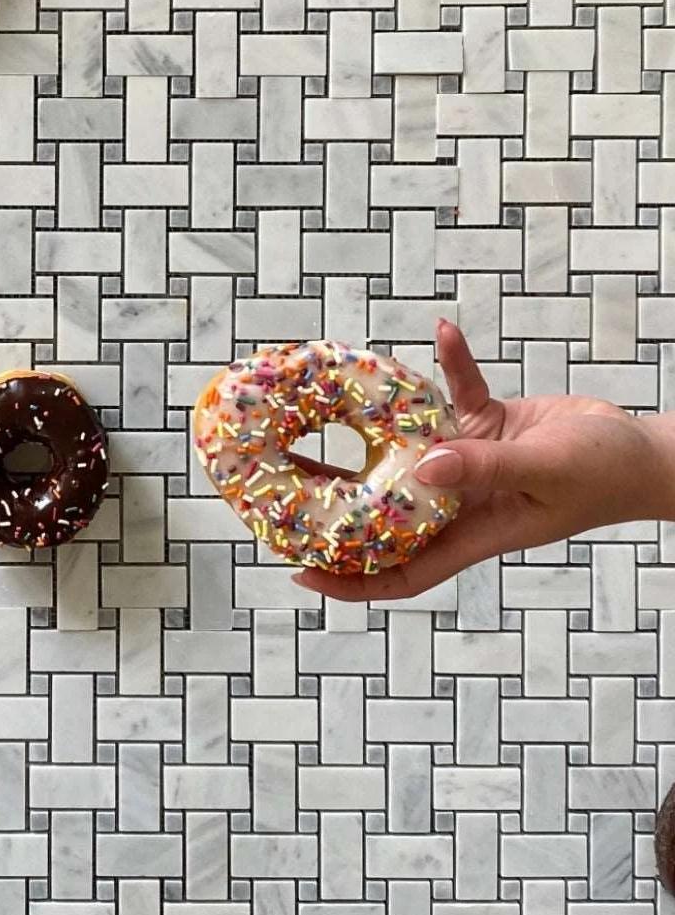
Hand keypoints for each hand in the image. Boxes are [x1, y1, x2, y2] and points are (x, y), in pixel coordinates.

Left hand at [294, 319, 671, 602]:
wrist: (642, 450)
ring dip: (366, 432)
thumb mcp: (544, 470)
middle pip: (383, 512)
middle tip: (277, 481)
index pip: (400, 572)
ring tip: (316, 410)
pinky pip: (455, 393)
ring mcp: (471, 463)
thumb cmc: (603, 473)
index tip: (299, 570)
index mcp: (472, 531)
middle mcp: (460, 501)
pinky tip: (443, 335)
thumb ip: (485, 467)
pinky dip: (449, 366)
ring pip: (404, 451)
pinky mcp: (488, 425)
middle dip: (331, 501)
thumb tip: (425, 464)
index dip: (350, 579)